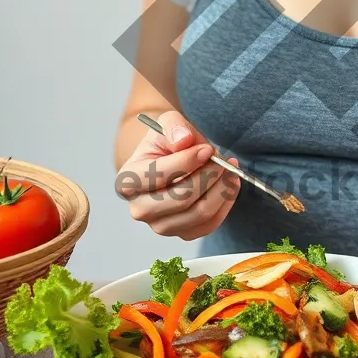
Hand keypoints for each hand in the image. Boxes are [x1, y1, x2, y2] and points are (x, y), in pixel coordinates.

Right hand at [115, 109, 240, 241]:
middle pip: (181, 198)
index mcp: (127, 182)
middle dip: (208, 177)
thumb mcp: (167, 123)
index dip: (186, 162)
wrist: (169, 161)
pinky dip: (225, 203)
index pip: (157, 176)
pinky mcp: (183, 233)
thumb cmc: (166, 143)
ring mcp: (161, 225)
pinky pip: (210, 224)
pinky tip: (229, 184)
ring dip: (221, 189)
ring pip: (199, 213)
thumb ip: (173, 127)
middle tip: (223, 160)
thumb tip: (184, 140)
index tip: (207, 149)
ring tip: (230, 169)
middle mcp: (140, 209)